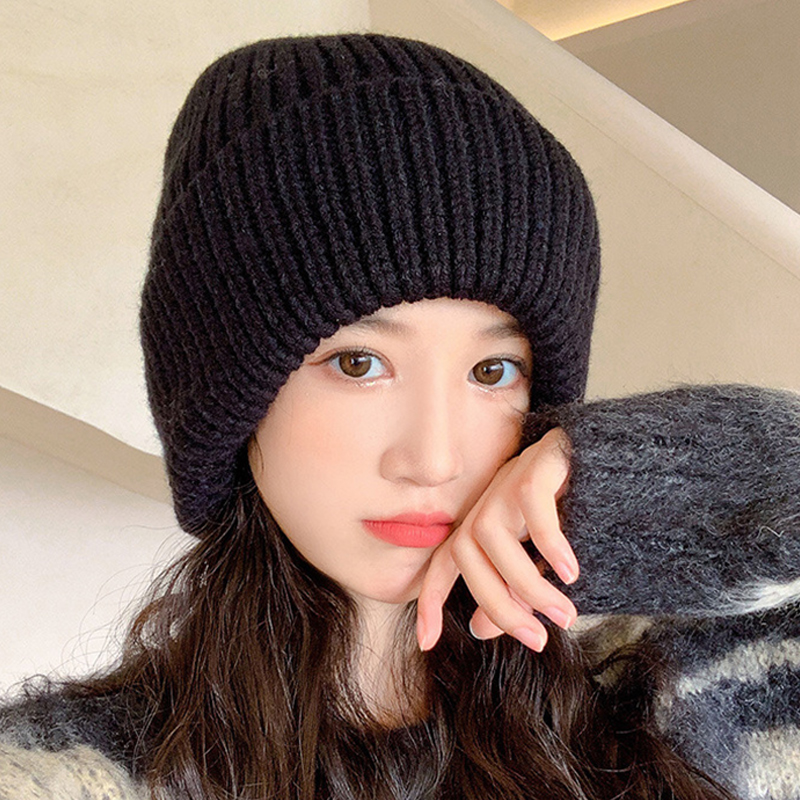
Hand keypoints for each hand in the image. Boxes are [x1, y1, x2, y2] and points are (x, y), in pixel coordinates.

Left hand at [416, 427, 577, 651]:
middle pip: (465, 558)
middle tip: (538, 640)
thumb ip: (508, 591)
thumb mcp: (532, 557)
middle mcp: (484, 508)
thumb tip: (479, 629)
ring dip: (530, 585)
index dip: (429, 601)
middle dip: (498, 605)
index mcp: (478, 528)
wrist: (589, 453)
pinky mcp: (533, 471)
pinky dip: (550, 544)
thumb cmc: (559, 508)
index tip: (426, 642)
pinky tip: (571, 572)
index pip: (443, 565)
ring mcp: (504, 487)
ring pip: (495, 539)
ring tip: (565, 614)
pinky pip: (533, 508)